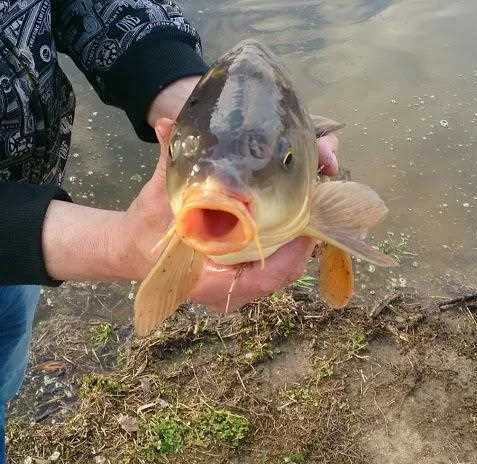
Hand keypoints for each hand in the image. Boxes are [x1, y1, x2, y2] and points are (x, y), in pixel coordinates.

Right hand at [124, 78, 339, 311]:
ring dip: (294, 246)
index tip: (308, 224)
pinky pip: (268, 269)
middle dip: (301, 243)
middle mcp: (227, 293)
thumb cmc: (143, 229)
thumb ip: (168, 163)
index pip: (266, 277)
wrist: (129, 250)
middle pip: (280, 275)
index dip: (293, 252)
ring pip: (277, 273)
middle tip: (313, 208)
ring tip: (305, 213)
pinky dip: (281, 249)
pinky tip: (287, 225)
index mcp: (209, 282)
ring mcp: (232, 291)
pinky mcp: (235, 282)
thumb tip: (168, 125)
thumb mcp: (156, 196)